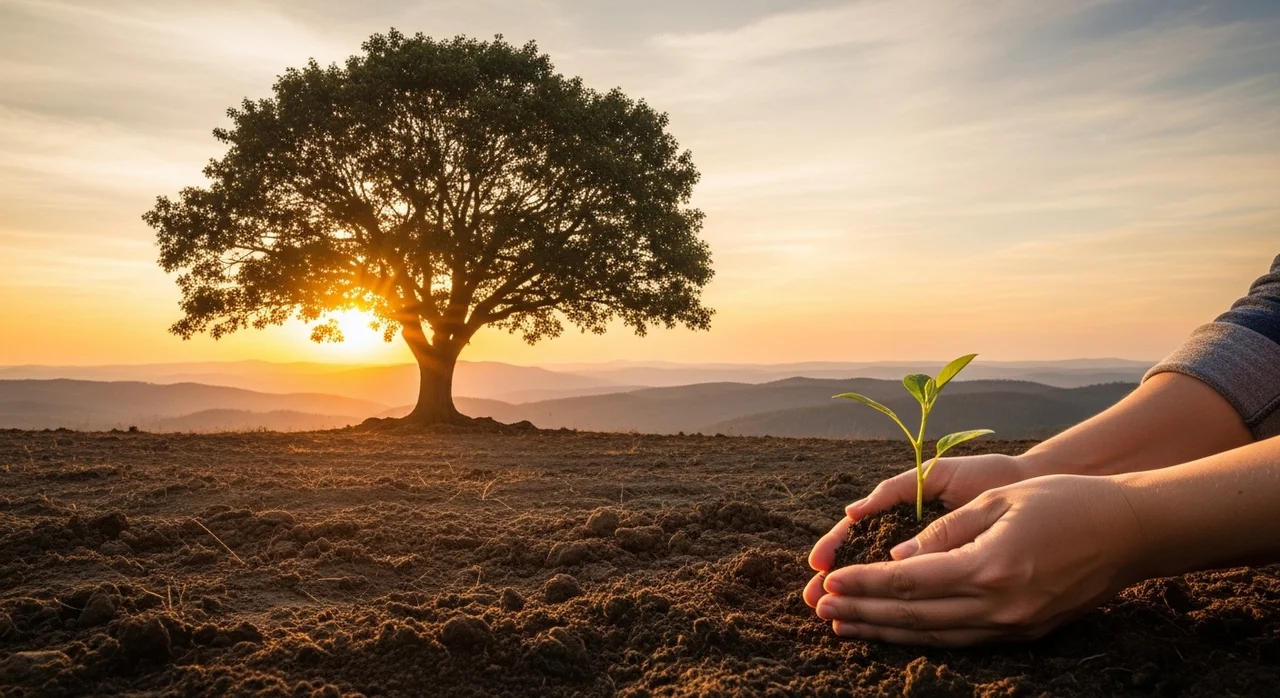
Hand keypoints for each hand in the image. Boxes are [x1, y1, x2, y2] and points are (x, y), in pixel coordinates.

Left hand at [807, 474, 1146, 645]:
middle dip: (863, 612)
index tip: (828, 582)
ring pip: (935, 635)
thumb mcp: (998, 502)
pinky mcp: (1027, 633)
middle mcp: (999, 606)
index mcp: (989, 567)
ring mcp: (1015, 625)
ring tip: (846, 625)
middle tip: (821, 609)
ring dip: (886, 631)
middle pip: (914, 615)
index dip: (863, 584)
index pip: (908, 582)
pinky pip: (963, 639)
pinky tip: (899, 630)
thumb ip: (943, 533)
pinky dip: (924, 636)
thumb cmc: (1065, 501)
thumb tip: (897, 560)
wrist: (1133, 531)